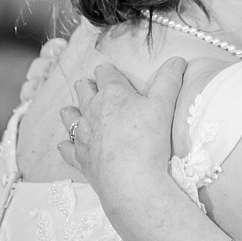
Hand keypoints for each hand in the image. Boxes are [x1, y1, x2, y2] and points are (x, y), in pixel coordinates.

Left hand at [58, 58, 186, 205]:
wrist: (130, 180)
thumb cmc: (148, 140)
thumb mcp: (164, 105)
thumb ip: (169, 80)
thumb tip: (177, 60)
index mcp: (112, 95)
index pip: (106, 75)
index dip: (107, 71)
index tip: (107, 70)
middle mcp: (92, 112)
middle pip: (84, 92)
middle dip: (86, 86)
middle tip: (89, 85)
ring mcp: (83, 136)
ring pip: (69, 117)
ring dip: (70, 112)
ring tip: (69, 109)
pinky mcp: (81, 158)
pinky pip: (67, 149)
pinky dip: (65, 146)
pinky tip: (64, 145)